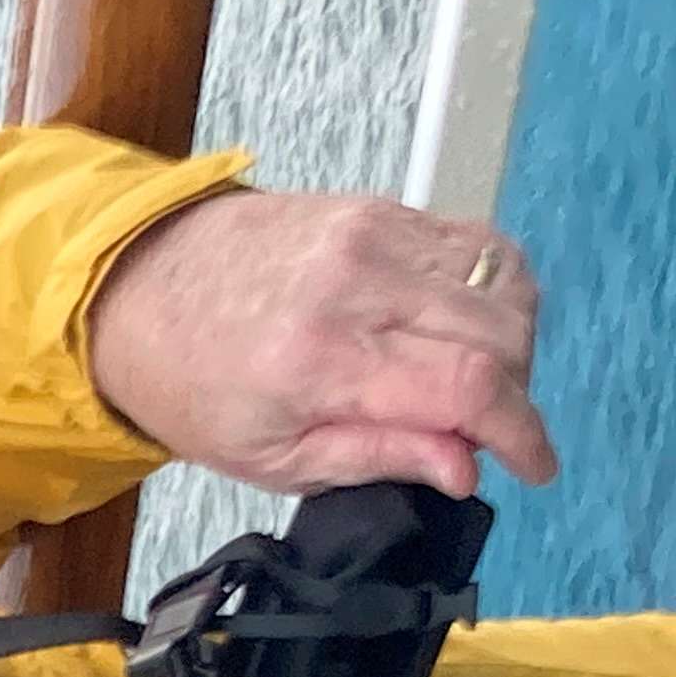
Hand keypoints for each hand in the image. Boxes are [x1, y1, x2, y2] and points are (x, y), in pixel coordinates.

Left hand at [84, 188, 559, 498]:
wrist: (138, 288)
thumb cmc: (194, 383)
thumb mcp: (272, 458)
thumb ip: (377, 458)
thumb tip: (465, 468)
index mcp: (321, 358)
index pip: (469, 386)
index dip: (522, 434)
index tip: (536, 466)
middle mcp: (358, 282)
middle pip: (502, 334)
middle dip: (516, 395)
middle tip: (485, 433)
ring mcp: (375, 233)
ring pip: (503, 286)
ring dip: (512, 344)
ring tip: (469, 386)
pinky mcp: (382, 208)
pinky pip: (478, 247)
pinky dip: (492, 296)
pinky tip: (462, 333)